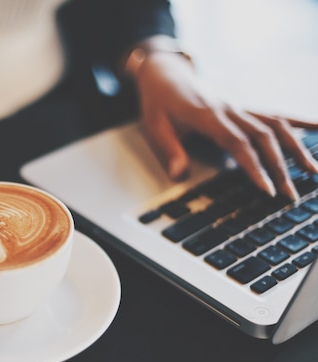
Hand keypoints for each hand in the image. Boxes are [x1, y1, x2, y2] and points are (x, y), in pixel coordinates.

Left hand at [134, 50, 317, 199]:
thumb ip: (169, 150)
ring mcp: (240, 106)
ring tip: (314, 172)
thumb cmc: (158, 102)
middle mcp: (230, 109)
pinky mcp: (245, 106)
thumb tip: (179, 176)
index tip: (267, 189)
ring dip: (296, 148)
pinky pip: (276, 113)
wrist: (165, 74)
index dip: (254, 166)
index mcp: (207, 115)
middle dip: (279, 167)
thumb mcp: (154, 126)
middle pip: (262, 137)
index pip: (237, 143)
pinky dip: (300, 121)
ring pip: (276, 125)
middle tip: (290, 194)